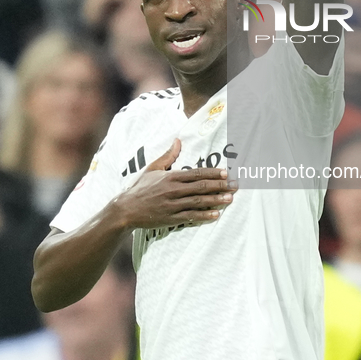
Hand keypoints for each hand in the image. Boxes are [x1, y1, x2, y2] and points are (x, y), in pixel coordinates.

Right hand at [112, 140, 237, 229]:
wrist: (125, 210)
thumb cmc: (139, 188)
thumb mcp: (152, 168)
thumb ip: (168, 155)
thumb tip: (178, 141)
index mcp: (170, 177)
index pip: (196, 173)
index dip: (213, 173)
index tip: (227, 172)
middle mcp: (173, 190)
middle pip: (201, 187)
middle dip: (220, 186)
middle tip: (236, 185)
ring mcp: (173, 205)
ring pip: (199, 201)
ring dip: (216, 200)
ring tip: (230, 199)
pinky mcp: (171, 218)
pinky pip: (190, 216)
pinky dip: (204, 215)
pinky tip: (216, 215)